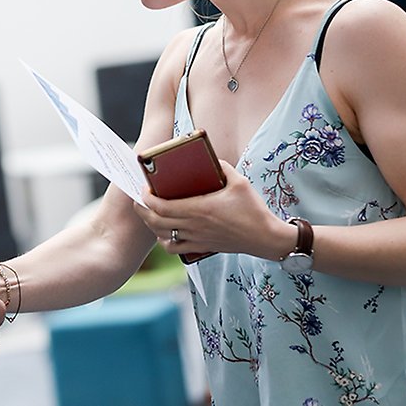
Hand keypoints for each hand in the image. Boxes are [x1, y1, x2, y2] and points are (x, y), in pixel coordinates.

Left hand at [135, 160, 291, 259]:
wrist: (266, 238)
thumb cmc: (253, 209)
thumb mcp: (239, 182)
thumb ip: (222, 167)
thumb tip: (209, 158)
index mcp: (199, 208)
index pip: (161, 206)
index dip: (147, 198)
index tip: (143, 189)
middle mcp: (194, 225)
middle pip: (156, 221)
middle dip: (142, 210)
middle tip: (139, 200)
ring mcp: (197, 238)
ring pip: (162, 236)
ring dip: (151, 225)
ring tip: (149, 214)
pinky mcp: (202, 247)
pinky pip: (175, 249)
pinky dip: (164, 241)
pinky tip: (165, 233)